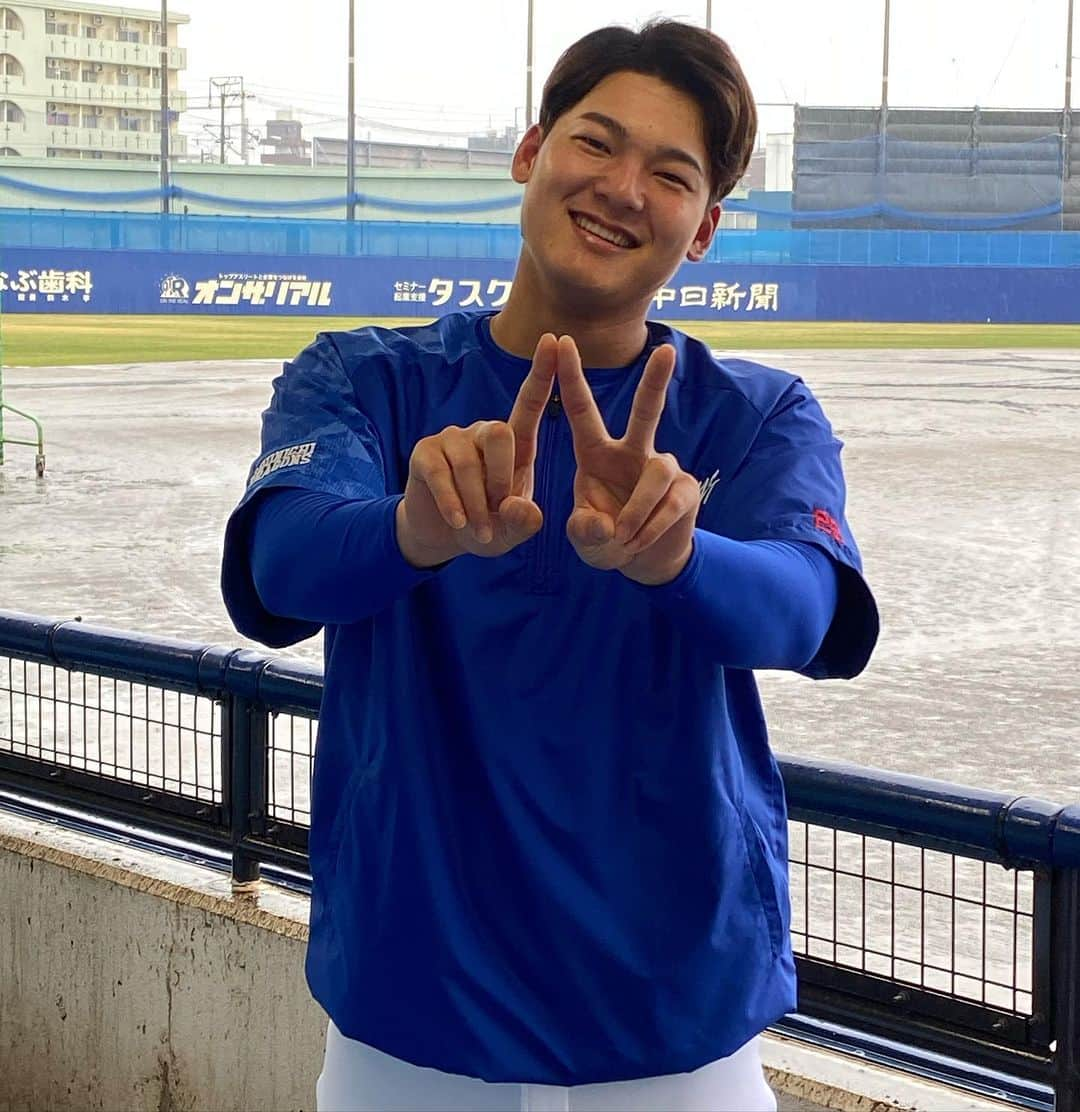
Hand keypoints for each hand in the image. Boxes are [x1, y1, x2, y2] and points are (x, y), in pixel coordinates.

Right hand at [396, 333, 557, 566]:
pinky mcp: (424, 453)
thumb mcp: (512, 530)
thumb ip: (523, 522)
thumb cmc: (488, 527)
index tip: (555, 339)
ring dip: (476, 504)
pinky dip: (453, 504)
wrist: (444, 537)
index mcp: (515, 444)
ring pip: (468, 463)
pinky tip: (458, 522)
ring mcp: (452, 439)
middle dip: (501, 478)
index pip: (530, 403)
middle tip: (499, 513)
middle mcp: (483, 432)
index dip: (542, 372)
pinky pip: (440, 475)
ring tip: (480, 531)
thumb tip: (520, 507)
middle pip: (499, 433)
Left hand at [557, 335, 700, 585]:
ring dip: (637, 509)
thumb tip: (602, 524)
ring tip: (623, 538)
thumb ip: (585, 532)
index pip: (582, 412)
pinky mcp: (686, 489)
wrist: (643, 562)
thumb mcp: (586, 539)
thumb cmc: (605, 539)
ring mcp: (661, 468)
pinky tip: (638, 542)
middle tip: (666, 351)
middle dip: (656, 382)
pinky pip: (670, 501)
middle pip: (646, 412)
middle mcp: (631, 453)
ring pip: (657, 472)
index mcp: (596, 455)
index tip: (562, 341)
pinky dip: (651, 526)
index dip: (572, 378)